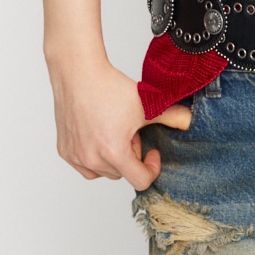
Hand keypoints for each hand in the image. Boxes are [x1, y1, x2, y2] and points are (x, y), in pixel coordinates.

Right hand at [49, 58, 192, 188]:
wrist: (79, 74)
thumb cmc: (109, 88)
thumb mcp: (146, 103)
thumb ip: (171, 116)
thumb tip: (190, 121)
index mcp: (113, 153)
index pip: (140, 180)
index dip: (151, 168)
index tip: (152, 151)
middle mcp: (91, 160)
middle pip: (122, 173)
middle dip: (131, 155)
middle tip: (130, 130)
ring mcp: (75, 157)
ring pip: (103, 171)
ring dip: (113, 157)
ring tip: (114, 130)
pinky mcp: (64, 150)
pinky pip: (85, 165)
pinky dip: (95, 155)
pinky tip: (99, 133)